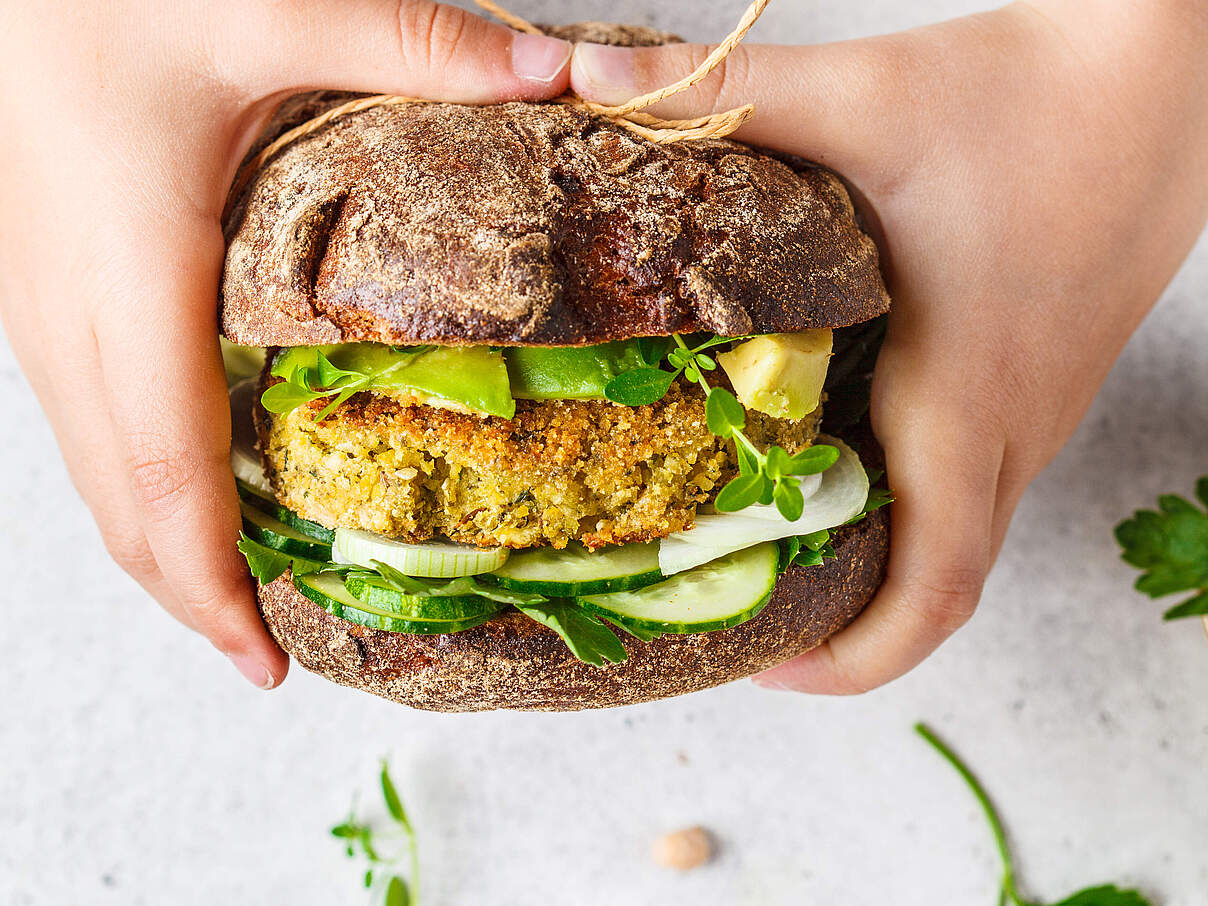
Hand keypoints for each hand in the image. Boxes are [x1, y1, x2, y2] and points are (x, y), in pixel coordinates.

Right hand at [0, 1, 571, 687]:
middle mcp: (67, 314)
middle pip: (118, 504)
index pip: (164, 474)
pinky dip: (139, 487)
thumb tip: (550, 73)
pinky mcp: (44, 290)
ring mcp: (40, 308)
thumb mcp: (266, 5)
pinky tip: (197, 489)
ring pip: (93, 472)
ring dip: (162, 548)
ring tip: (242, 594)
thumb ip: (412, 43)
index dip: (209, 585)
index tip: (262, 661)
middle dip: (189, 594)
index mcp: (131, 275)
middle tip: (269, 652)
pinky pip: (86, 423)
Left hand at [570, 0, 1207, 691]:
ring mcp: (1039, 408)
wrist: (1169, 68)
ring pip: (959, 532)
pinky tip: (836, 444)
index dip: (852, 661)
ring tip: (770, 535)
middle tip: (742, 604)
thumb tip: (591, 86)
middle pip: (939, 585)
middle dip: (846, 626)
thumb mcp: (864, 96)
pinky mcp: (1043, 377)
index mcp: (965, 397)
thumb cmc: (1033, 94)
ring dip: (874, 560)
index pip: (932, 592)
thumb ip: (728, 94)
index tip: (766, 665)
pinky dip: (907, 498)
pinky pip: (977, 477)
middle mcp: (1013, 427)